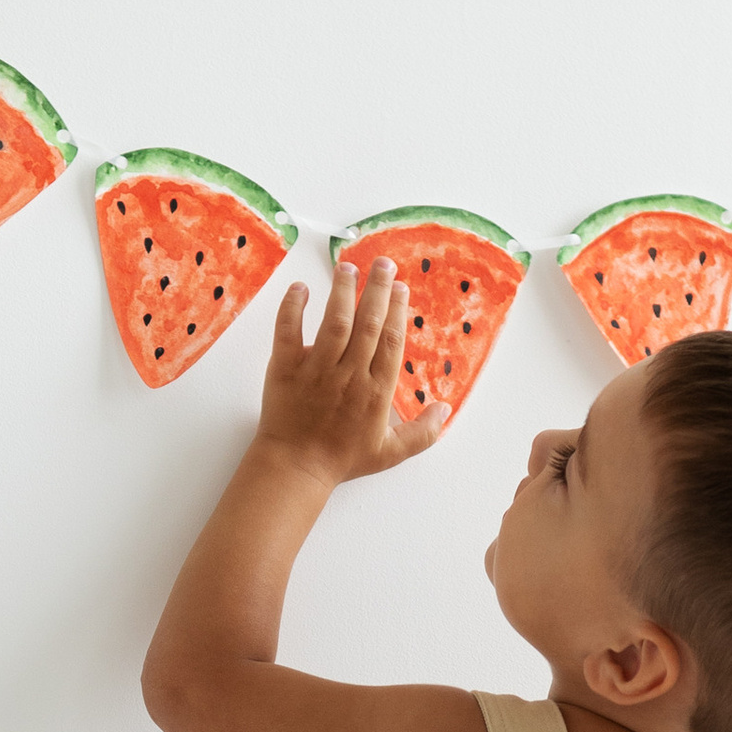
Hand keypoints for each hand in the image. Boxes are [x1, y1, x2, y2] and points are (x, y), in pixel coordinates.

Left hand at [257, 259, 443, 482]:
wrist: (297, 468)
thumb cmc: (343, 459)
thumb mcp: (390, 453)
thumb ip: (422, 433)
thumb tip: (446, 409)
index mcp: (376, 392)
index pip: (391, 341)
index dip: (397, 310)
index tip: (401, 288)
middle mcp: (349, 375)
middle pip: (368, 323)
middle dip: (377, 289)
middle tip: (383, 264)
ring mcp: (316, 370)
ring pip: (333, 321)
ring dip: (342, 290)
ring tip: (348, 267)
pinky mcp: (285, 367)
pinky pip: (288, 330)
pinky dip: (293, 307)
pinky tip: (302, 288)